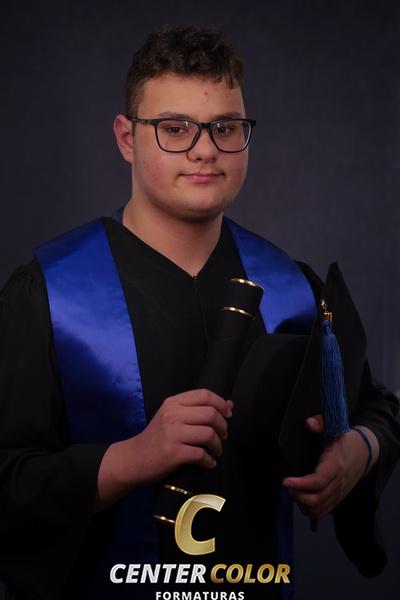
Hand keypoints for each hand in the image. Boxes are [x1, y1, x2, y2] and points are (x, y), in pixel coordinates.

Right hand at [96, 389, 232, 509]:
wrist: (133, 459)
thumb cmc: (157, 438)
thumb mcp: (173, 417)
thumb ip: (198, 410)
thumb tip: (230, 405)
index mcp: (173, 403)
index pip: (205, 394)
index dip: (221, 404)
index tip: (227, 415)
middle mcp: (172, 415)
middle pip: (210, 414)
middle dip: (223, 426)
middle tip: (223, 436)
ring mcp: (172, 433)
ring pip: (208, 434)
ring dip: (218, 445)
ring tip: (216, 451)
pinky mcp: (172, 453)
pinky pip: (201, 454)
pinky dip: (209, 460)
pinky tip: (208, 463)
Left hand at [282, 414, 369, 519]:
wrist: (365, 452)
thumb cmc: (346, 441)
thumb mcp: (334, 428)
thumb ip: (321, 423)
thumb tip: (309, 422)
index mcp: (335, 465)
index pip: (318, 481)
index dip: (301, 484)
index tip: (286, 481)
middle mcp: (338, 482)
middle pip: (317, 499)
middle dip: (297, 495)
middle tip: (287, 485)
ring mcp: (339, 493)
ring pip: (318, 509)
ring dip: (302, 504)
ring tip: (292, 491)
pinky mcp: (338, 498)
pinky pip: (323, 512)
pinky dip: (310, 510)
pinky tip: (301, 499)